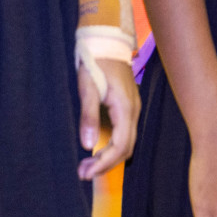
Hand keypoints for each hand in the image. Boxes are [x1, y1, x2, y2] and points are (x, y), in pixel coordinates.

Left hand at [77, 56, 138, 179]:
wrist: (107, 43)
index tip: (86, 173)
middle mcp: (133, 111)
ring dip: (109, 157)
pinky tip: (97, 150)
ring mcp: (133, 109)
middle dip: (106, 164)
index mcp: (125, 108)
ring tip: (87, 164)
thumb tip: (87, 145)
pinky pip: (125, 134)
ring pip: (127, 142)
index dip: (104, 163)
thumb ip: (88, 116)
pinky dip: (112, 147)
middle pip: (126, 148)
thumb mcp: (87, 88)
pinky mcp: (128, 108)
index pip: (121, 145)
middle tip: (83, 173)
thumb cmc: (95, 63)